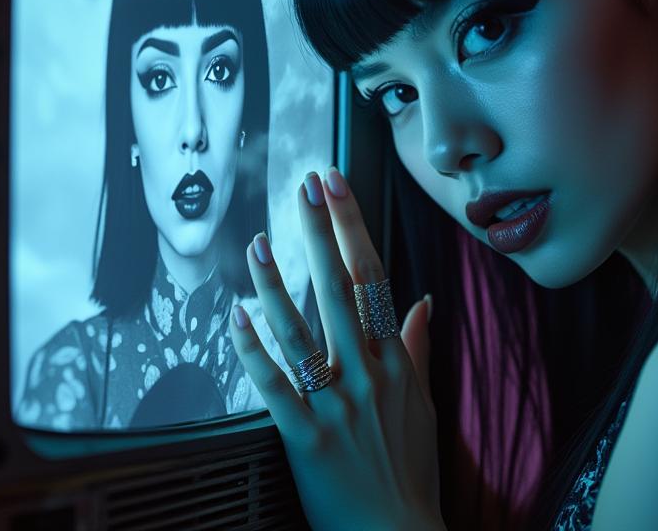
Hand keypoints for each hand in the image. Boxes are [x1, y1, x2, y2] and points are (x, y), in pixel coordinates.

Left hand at [228, 167, 443, 530]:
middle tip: (305, 185)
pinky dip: (252, 349)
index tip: (336, 186)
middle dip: (321, 231)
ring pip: (303, 330)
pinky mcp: (304, 436)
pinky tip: (233, 317)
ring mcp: (336, 404)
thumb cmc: (410, 471)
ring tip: (256, 242)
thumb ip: (418, 349)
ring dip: (277, 283)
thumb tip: (423, 303)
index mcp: (395, 363)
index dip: (352, 227)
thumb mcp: (425, 405)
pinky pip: (273, 384)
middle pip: (341, 289)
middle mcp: (367, 374)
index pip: (373, 278)